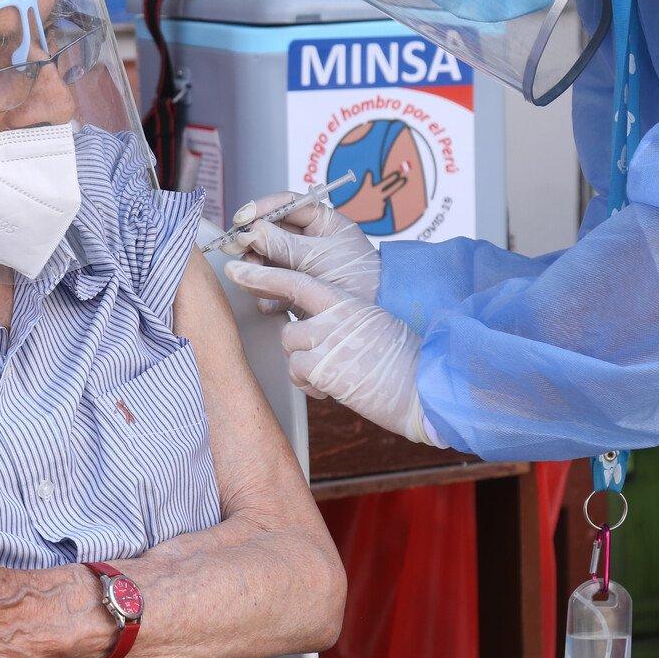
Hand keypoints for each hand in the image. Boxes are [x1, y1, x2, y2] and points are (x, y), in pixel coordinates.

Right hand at [221, 191, 379, 315]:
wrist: (373, 314)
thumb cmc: (357, 279)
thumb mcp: (318, 257)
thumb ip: (283, 245)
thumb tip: (250, 231)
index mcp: (322, 221)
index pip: (286, 204)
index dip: (261, 208)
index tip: (242, 218)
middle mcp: (310, 239)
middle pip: (270, 230)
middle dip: (252, 240)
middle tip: (235, 248)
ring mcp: (303, 264)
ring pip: (266, 258)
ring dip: (255, 267)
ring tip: (252, 278)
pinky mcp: (297, 288)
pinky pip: (273, 283)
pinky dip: (266, 291)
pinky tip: (267, 302)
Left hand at [234, 264, 440, 446]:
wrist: (423, 387)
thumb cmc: (405, 360)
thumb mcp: (375, 324)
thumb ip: (344, 318)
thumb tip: (320, 325)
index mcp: (347, 301)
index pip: (296, 281)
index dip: (263, 276)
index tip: (236, 269)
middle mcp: (333, 317)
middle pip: (288, 328)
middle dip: (297, 346)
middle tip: (315, 357)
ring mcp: (326, 342)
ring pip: (292, 351)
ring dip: (307, 367)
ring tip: (340, 373)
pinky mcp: (322, 369)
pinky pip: (298, 374)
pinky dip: (311, 385)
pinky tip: (337, 387)